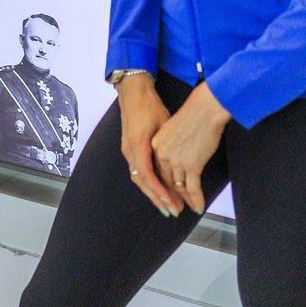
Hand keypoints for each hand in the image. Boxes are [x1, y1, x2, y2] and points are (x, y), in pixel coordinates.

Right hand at [115, 73, 179, 215]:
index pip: (148, 176)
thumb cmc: (150, 107)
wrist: (134, 94)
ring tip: (168, 206)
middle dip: (158, 199)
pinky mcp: (129, 151)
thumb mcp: (163, 124)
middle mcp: (129, 152)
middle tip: (173, 212)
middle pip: (142, 183)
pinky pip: (138, 173)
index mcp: (138, 146)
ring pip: (139, 180)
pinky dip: (149, 185)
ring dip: (153, 194)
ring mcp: (127, 152)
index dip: (160, 192)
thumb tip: (178, 167)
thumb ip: (167, 146)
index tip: (172, 203)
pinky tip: (158, 191)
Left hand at [150, 82, 230, 213]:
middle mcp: (162, 155)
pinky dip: (196, 199)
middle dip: (170, 197)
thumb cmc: (192, 115)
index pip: (155, 170)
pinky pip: (193, 188)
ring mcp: (176, 161)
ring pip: (178, 187)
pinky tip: (199, 206)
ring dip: (185, 200)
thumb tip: (174, 156)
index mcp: (155, 145)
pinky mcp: (192, 165)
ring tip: (189, 209)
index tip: (164, 193)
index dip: (160, 184)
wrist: (204, 109)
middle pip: (165, 182)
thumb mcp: (171, 130)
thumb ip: (169, 145)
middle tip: (175, 209)